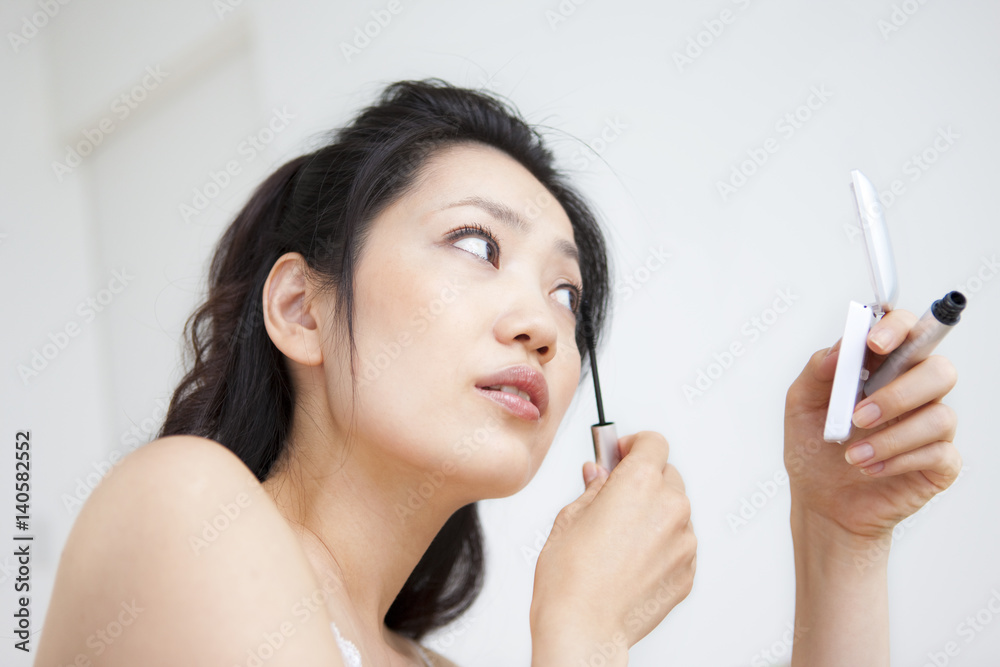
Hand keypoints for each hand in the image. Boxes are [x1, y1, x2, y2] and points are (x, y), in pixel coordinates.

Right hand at [529, 431, 695, 655]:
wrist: (584, 629)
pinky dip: (661, 544)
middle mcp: (670, 508)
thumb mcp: (569, 518)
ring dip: (654, 514)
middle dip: (644, 480)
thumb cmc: (569, 578)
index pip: (653, 443)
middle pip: (668, 475)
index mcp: (640, 484)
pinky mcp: (688, 571)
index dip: (634, 445)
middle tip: (615, 496)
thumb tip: (598, 474)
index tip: (621, 453)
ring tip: (620, 538)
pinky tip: (630, 561)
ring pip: (674, 512)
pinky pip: (678, 544)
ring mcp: (684, 542)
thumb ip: (593, 488)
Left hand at [784, 308, 961, 544]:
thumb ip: (818, 370)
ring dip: (891, 437)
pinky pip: (939, 453)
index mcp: (884, 368)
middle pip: (938, 370)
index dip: (898, 328)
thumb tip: (840, 349)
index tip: (874, 343)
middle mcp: (914, 391)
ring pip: (939, 416)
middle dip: (898, 393)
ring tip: (852, 454)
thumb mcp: (801, 405)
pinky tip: (869, 468)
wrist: (821, 502)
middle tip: (859, 415)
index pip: (908, 331)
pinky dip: (898, 460)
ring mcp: (931, 427)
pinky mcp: (940, 463)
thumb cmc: (814, 448)